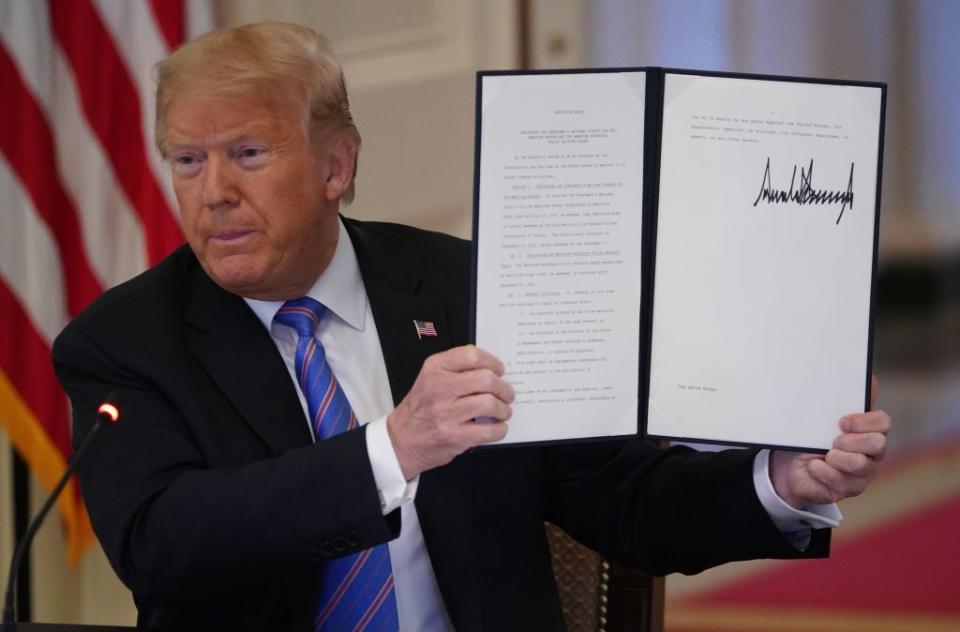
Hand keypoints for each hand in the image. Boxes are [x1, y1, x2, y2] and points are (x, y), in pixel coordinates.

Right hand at [387, 345, 513, 479]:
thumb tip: (490, 368)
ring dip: (504, 409)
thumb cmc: (420, 408)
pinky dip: (500, 429)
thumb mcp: (430, 378)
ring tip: (502, 411)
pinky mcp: (454, 436)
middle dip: (503, 388)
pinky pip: (489, 430)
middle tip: (506, 394)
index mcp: (434, 369)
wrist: (401, 440)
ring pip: (490, 404)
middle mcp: (439, 388)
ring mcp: (446, 414)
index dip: (492, 362)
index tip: (498, 370)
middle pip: (486, 379)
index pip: (471, 355)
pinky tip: (497, 427)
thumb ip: (456, 369)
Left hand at [770, 375, 890, 507]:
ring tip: (824, 455)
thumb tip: (870, 379)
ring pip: (862, 466)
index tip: (841, 421)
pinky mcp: (848, 489)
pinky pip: (841, 482)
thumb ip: (841, 400)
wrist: (788, 466)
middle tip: (833, 441)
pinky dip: (823, 471)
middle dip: (854, 441)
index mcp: (867, 430)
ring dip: (839, 458)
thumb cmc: (808, 439)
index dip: (865, 421)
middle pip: (879, 444)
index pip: (883, 422)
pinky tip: (813, 467)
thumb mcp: (818, 416)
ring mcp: (861, 472)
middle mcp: (870, 452)